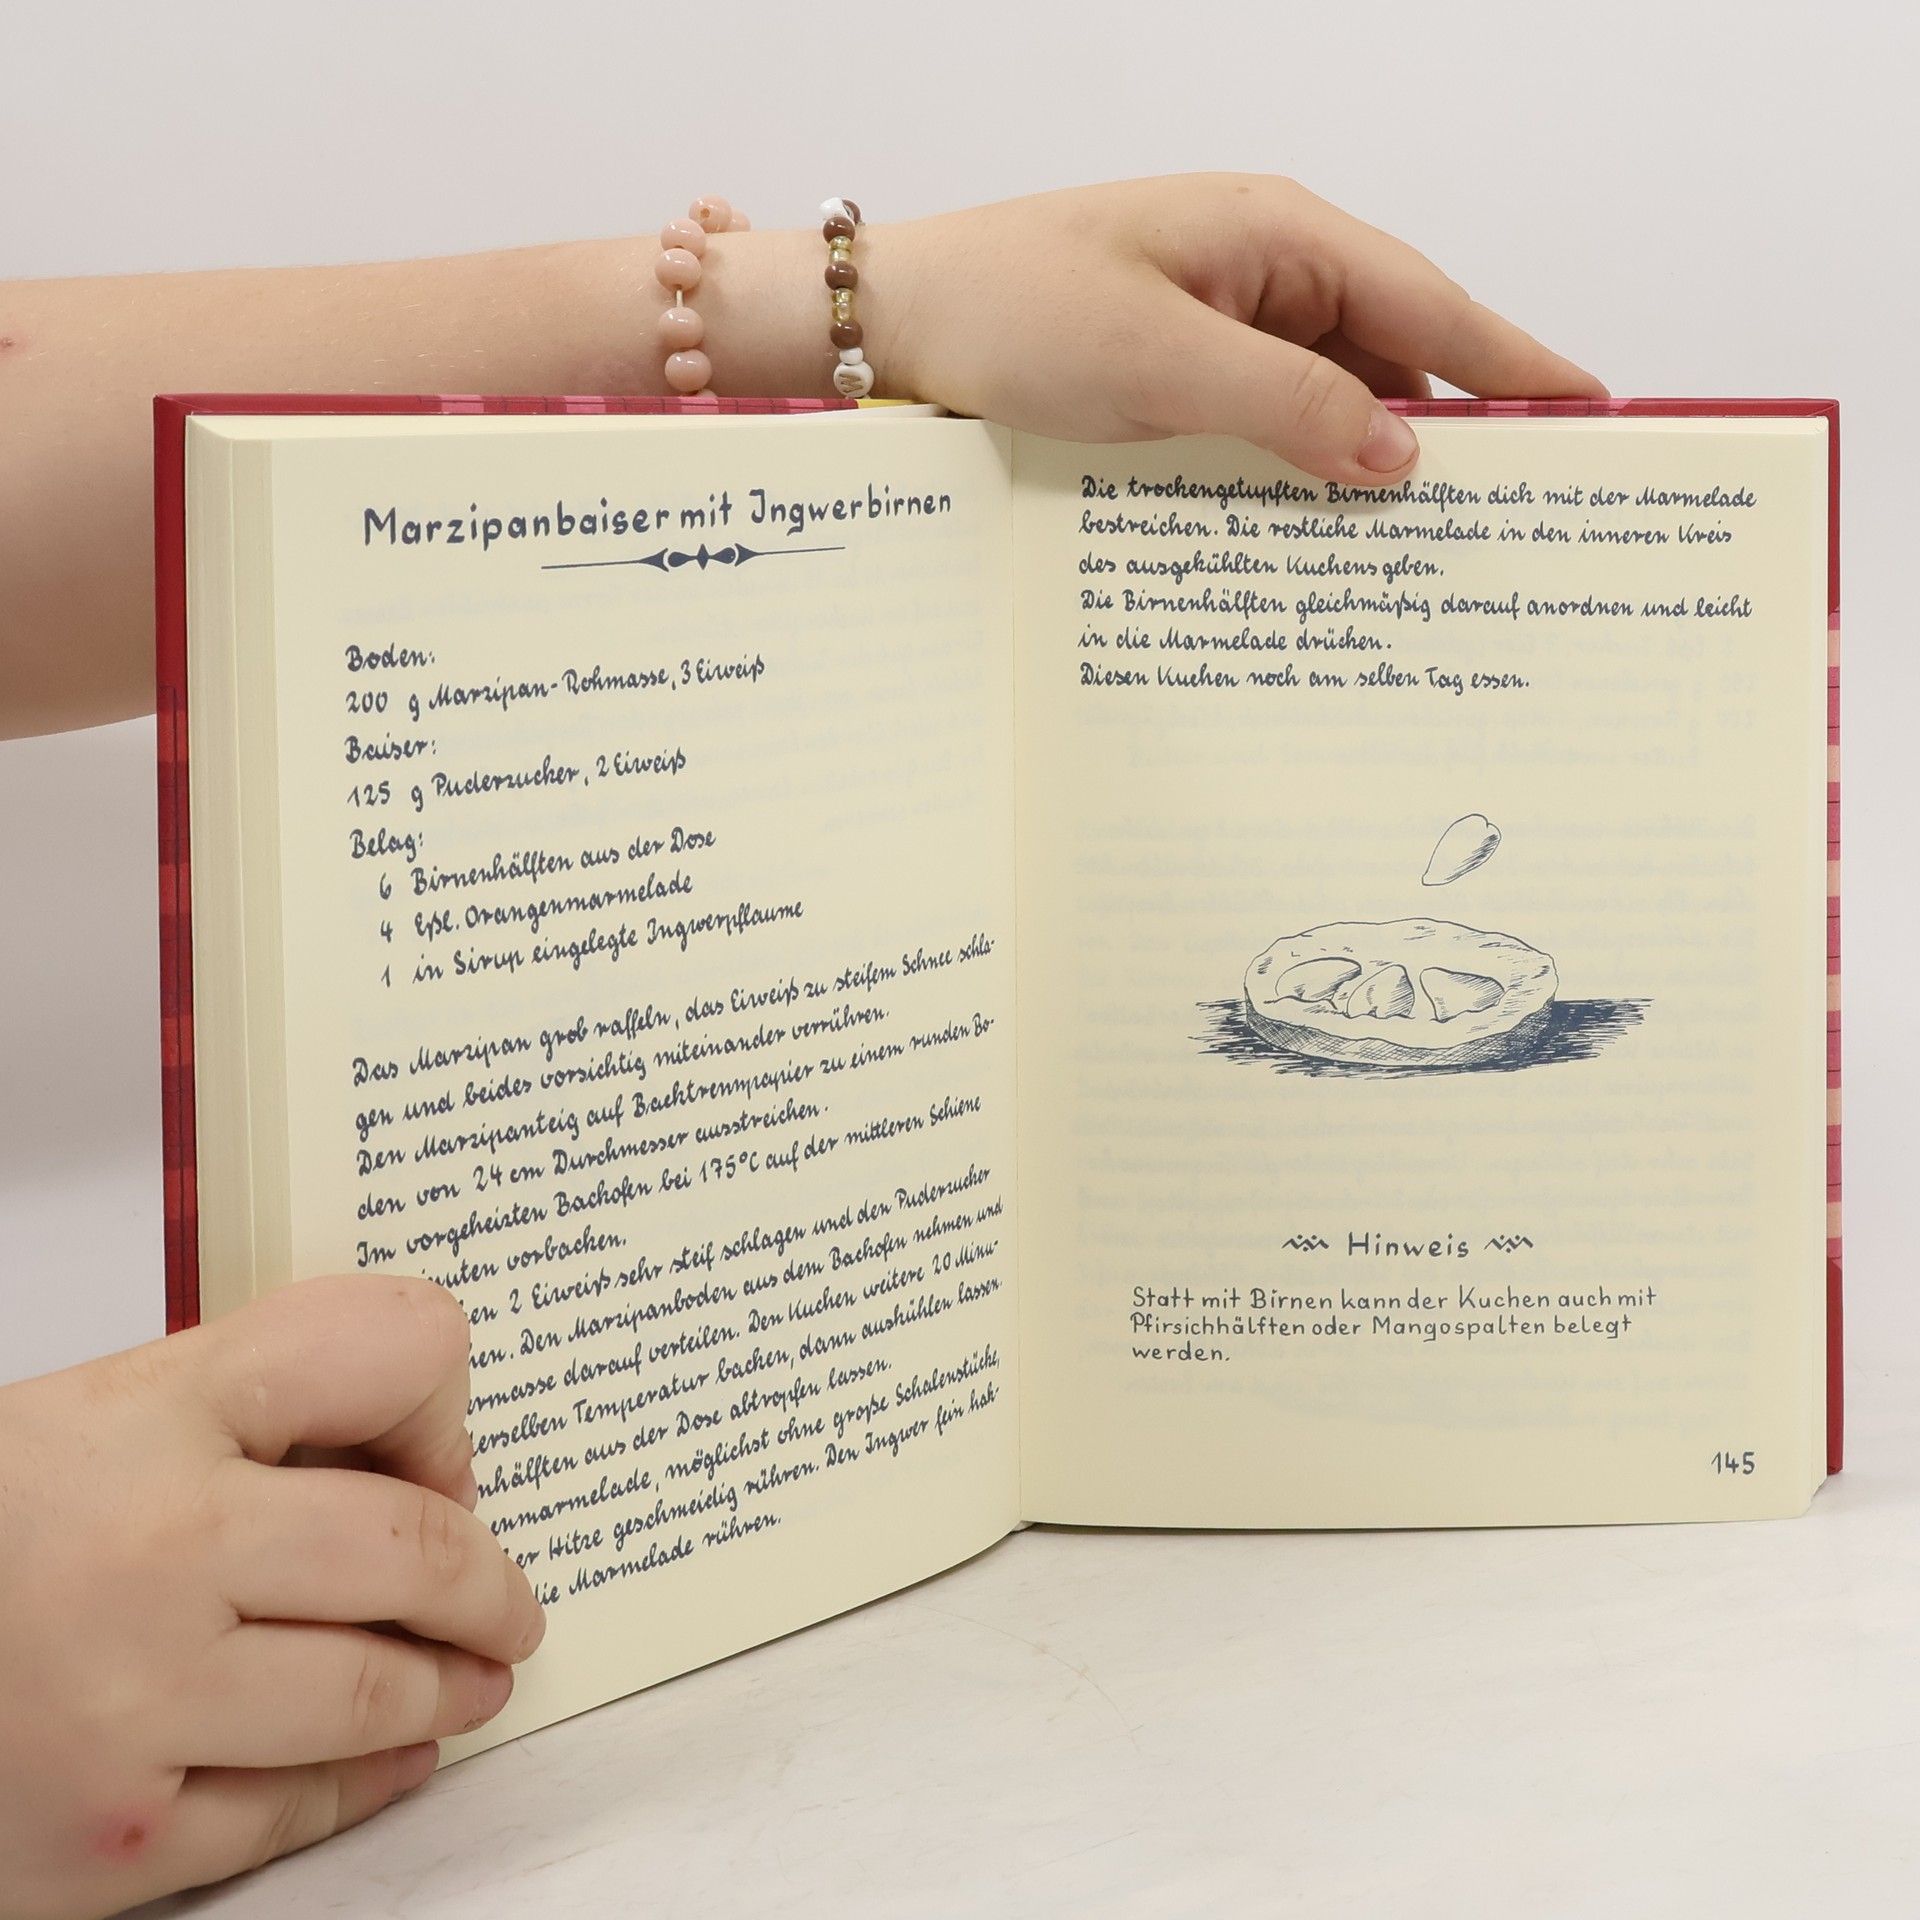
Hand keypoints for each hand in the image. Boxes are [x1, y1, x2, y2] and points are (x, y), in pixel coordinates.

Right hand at [0, 1274, 544, 1919]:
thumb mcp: (95, 1413)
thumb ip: (248, 1410)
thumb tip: (416, 1462)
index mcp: (152, 1414)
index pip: (382, 1348)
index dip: (440, 1401)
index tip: (448, 1458)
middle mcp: (155, 1552)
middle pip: (411, 1549)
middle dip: (487, 1585)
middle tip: (508, 1604)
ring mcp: (133, 1704)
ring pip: (372, 1694)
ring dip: (449, 1687)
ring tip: (474, 1678)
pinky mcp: (108, 1837)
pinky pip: (289, 1812)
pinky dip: (364, 1782)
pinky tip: (393, 1756)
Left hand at [870, 173, 1606, 484]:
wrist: (894, 322)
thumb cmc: (1012, 310)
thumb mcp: (1161, 364)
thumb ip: (1292, 405)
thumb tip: (1400, 455)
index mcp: (1276, 234)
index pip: (1428, 302)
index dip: (1513, 364)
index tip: (1590, 414)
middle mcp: (1262, 269)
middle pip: (1393, 349)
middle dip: (1452, 425)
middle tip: (1522, 505)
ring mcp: (1221, 319)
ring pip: (1332, 393)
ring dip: (1370, 458)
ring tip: (1433, 537)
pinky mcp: (1179, 368)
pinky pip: (1270, 418)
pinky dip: (1303, 466)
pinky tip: (1323, 522)